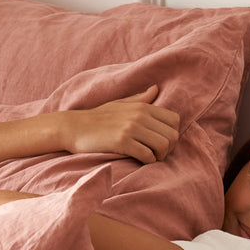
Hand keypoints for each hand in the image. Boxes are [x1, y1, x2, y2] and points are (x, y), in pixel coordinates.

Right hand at [59, 85, 180, 162]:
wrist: (74, 127)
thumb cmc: (98, 118)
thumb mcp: (120, 104)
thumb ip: (140, 99)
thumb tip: (156, 88)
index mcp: (142, 106)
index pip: (175, 120)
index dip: (172, 134)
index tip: (161, 142)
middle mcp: (139, 116)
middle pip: (172, 135)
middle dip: (169, 148)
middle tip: (157, 154)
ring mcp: (131, 128)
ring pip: (163, 146)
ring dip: (159, 156)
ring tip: (149, 158)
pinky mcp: (122, 142)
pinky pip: (147, 155)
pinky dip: (147, 161)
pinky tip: (140, 161)